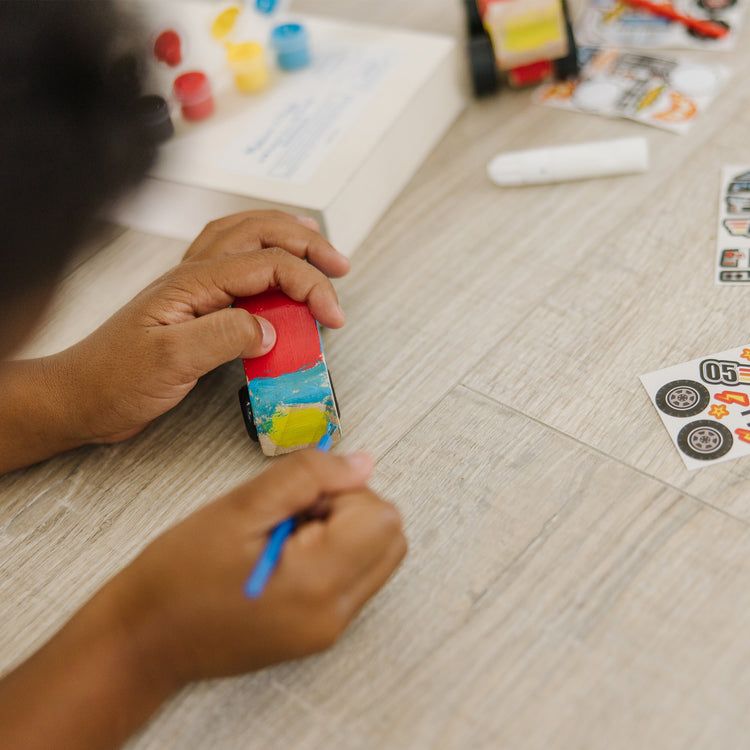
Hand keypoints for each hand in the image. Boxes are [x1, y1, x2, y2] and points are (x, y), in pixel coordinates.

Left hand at [49, 214, 347, 444]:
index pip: (267, 265)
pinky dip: (262, 256)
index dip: (309, 284)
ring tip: (316, 244)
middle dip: (306, 244)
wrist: (80, 397)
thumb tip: (271, 328)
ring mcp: (193, 288)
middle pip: (259, 235)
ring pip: (245, 239)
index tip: (333, 316)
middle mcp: (194, 276)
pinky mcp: (195, 307)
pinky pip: (234, 264)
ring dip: (284, 237)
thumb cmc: (115, 380)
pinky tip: (272, 269)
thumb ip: (225, 336)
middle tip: (340, 264)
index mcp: (194, 283)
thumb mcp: (173, 361)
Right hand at [114, 450, 406, 680]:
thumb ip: (309, 475)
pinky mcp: (321, 633)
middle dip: (350, 509)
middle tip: (293, 513)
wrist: (145, 640)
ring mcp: (330, 628)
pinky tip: (285, 556)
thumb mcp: (240, 506)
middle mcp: (335, 613)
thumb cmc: (179, 575)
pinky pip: (354, 578)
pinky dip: (332, 555)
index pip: (381, 515)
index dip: (344, 491)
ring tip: (285, 535)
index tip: (299, 498)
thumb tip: (362, 463)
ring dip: (343, 531)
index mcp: (318, 581)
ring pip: (377, 556)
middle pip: (389, 536)